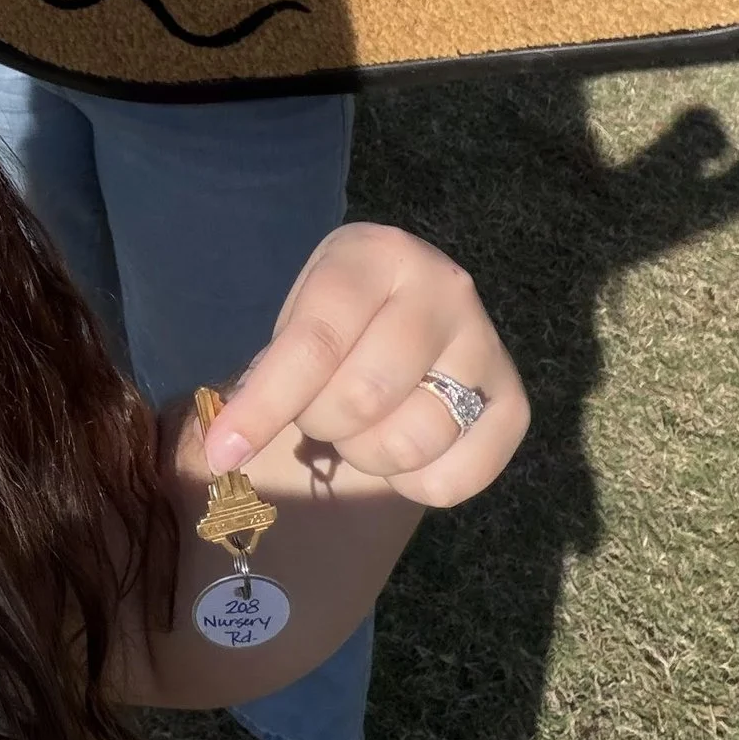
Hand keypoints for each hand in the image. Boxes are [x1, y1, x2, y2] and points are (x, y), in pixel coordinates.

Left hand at [196, 223, 526, 509]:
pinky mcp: (513, 402)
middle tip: (320, 412)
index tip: (225, 452)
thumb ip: (273, 371)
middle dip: (321, 423)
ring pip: (410, 441)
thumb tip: (230, 447)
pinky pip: (454, 478)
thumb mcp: (300, 315)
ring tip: (361, 428)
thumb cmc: (338, 315)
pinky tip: (401, 452)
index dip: (265, 405)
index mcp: (376, 255)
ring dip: (366, 455)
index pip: (314, 343)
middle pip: (362, 397)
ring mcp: (486, 344)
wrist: (406, 305)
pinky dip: (412, 485)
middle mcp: (444, 289)